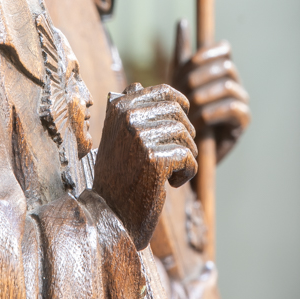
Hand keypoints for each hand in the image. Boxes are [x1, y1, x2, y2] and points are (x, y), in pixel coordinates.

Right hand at [92, 83, 197, 250]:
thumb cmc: (117, 175)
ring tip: (170, 172)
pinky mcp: (154, 159)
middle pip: (179, 113)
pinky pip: (188, 157)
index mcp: (119, 106)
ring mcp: (140, 136)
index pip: (165, 91)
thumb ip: (128, 110)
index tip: (178, 129)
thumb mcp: (116, 136)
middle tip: (173, 157)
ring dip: (186, 156)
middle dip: (184, 135)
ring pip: (186, 135)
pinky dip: (187, 173)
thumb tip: (137, 85)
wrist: (111, 213)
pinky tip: (171, 184)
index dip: (180, 108)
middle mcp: (128, 116)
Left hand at [172, 20, 250, 162]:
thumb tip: (182, 21)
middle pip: (225, 67)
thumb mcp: (177, 79)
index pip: (224, 50)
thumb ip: (182, 52)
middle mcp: (234, 82)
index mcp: (220, 69)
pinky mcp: (243, 121)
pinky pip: (234, 109)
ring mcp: (241, 101)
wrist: (185, 147)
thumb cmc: (180, 110)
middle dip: (201, 77)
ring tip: (188, 109)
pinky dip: (213, 113)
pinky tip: (199, 122)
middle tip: (183, 91)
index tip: (192, 61)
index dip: (208, 53)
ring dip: (204, 96)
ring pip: (228, 87)